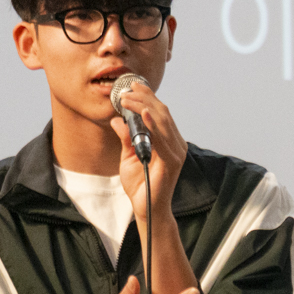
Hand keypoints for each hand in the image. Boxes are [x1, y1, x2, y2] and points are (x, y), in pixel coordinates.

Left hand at [109, 80, 186, 221]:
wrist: (146, 208)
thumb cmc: (140, 185)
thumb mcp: (128, 156)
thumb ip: (126, 138)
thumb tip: (117, 120)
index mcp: (168, 141)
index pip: (160, 113)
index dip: (147, 96)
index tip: (133, 85)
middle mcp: (176, 144)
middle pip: (162, 113)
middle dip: (144, 97)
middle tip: (127, 88)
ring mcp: (176, 152)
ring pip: (163, 121)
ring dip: (144, 106)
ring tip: (128, 98)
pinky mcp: (172, 162)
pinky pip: (162, 139)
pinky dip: (153, 125)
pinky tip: (144, 114)